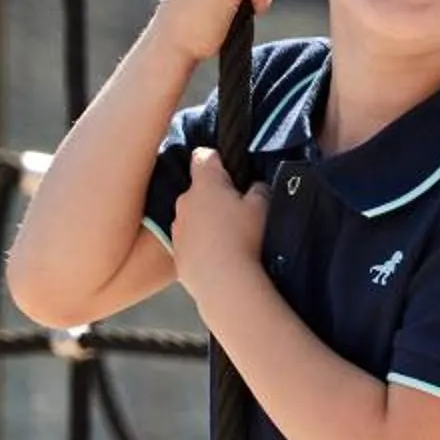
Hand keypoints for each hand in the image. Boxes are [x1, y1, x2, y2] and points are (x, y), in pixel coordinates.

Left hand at [170, 147, 268, 312]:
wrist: (224, 283)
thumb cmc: (245, 239)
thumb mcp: (263, 207)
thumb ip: (259, 189)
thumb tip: (254, 187)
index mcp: (205, 184)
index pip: (204, 156)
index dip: (217, 159)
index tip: (229, 169)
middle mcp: (184, 201)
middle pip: (199, 190)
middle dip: (215, 196)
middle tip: (238, 212)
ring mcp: (177, 228)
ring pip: (193, 217)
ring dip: (207, 222)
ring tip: (229, 240)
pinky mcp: (176, 253)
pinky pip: (190, 241)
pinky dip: (202, 245)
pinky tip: (219, 258)